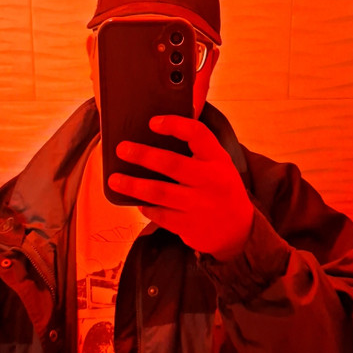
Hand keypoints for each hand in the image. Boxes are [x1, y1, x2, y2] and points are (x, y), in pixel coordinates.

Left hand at [108, 115, 254, 260]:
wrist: (239, 230)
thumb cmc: (220, 188)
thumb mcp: (219, 164)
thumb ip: (197, 145)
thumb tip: (161, 123)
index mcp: (218, 159)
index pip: (198, 134)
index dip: (174, 125)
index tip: (153, 122)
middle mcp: (211, 180)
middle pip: (171, 163)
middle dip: (143, 155)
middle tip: (122, 149)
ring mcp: (200, 205)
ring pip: (159, 192)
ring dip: (133, 185)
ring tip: (114, 180)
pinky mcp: (189, 226)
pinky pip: (159, 215)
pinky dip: (145, 207)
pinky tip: (137, 201)